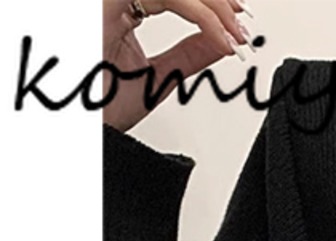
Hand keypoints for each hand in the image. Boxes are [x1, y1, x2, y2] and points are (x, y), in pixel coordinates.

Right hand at [102, 0, 253, 133]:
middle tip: (241, 26)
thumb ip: (190, 54)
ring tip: (234, 33)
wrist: (89, 128)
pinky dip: (200, 14)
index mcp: (124, 7)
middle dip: (217, 0)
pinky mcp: (107, 2)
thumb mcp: (160, 75)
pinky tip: (219, 36)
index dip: (211, 4)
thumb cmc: (105, 106)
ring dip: (212, 5)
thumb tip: (221, 41)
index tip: (238, 27)